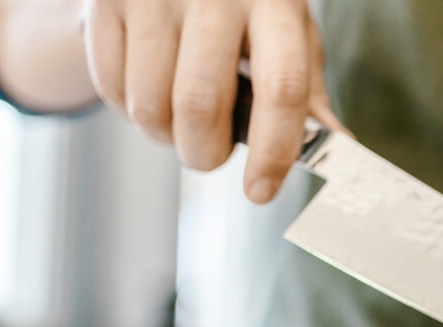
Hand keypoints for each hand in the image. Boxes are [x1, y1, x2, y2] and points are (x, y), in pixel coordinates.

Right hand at [80, 0, 343, 202]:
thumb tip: (337, 145)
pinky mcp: (105, 1)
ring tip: (178, 118)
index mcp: (274, 2)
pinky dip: (129, 111)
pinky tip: (148, 88)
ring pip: (150, 106)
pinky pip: (111, 89)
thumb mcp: (288, 31)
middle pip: (200, 106)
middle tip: (209, 153)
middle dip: (205, 154)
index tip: (261, 192)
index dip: (272, 151)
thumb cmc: (247, 5)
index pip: (280, 88)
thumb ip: (307, 89)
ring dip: (164, 137)